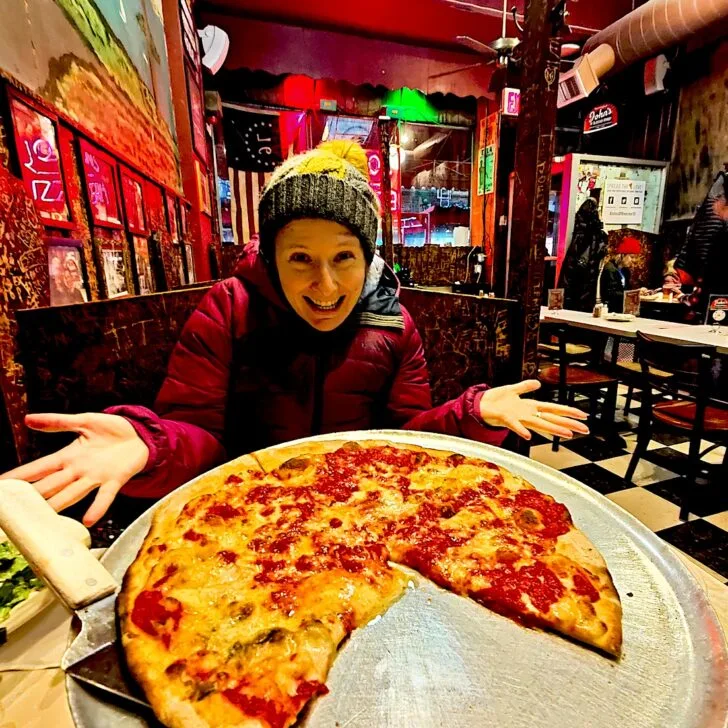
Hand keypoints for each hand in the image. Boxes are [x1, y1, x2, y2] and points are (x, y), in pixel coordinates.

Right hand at [0, 413, 148, 525]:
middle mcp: (78, 470)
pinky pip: (105, 496)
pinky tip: (89, 520)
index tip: (1, 486)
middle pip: (51, 485)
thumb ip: (58, 422)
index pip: (38, 468)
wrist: (141, 434)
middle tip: (15, 510)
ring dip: (58, 504)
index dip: (20, 476)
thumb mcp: (84, 421)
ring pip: (72, 494)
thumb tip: (27, 419)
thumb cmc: (111, 430)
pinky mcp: (115, 480)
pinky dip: (98, 508)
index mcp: (68, 456)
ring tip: (43, 517)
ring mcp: (96, 477)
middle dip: (34, 496)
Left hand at [479, 380, 589, 440]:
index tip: (583, 415)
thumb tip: (538, 383)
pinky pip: (515, 425)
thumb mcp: (512, 389)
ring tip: (568, 434)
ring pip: (540, 423)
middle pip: (552, 418)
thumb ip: (525, 387)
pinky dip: (521, 430)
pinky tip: (528, 436)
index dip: (569, 412)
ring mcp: (518, 417)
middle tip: (585, 429)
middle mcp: (527, 414)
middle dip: (569, 424)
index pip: (554, 409)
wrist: (478, 405)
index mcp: (530, 407)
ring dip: (553, 428)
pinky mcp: (506, 418)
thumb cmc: (495, 400)